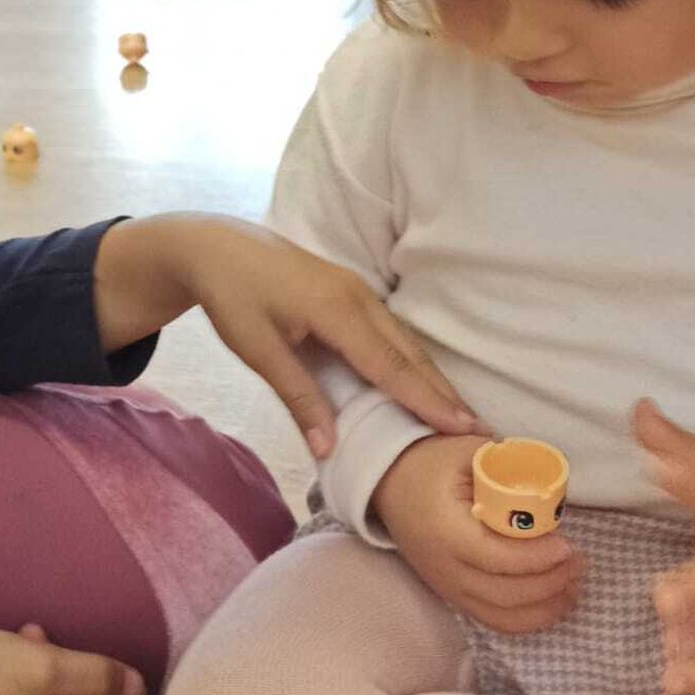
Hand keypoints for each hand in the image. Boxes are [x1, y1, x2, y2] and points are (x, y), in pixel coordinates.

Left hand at [96, 214, 481, 455]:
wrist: (215, 246)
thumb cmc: (232, 295)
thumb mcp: (257, 349)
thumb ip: (297, 396)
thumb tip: (328, 448)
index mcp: (336, 310)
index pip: (391, 365)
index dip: (427, 400)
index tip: (462, 428)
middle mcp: (357, 297)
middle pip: (410, 353)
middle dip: (444, 393)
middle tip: (479, 431)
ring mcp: (357, 291)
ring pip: (405, 340)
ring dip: (432, 377)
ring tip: (459, 413)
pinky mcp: (351, 292)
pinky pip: (391, 331)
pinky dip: (412, 360)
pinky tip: (421, 381)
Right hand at [372, 434, 584, 631]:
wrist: (388, 484)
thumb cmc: (430, 464)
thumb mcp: (466, 450)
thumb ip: (507, 465)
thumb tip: (551, 487)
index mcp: (447, 531)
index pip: (498, 558)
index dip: (537, 558)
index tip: (567, 544)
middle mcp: (445, 568)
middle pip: (506, 594)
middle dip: (550, 583)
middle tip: (579, 561)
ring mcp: (448, 587)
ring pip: (503, 616)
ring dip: (545, 607)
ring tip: (574, 584)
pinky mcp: (454, 595)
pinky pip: (495, 621)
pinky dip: (528, 618)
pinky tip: (554, 601)